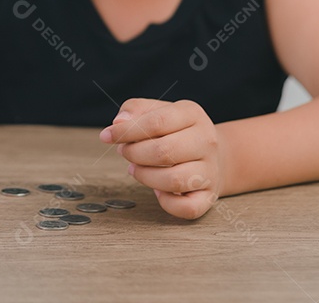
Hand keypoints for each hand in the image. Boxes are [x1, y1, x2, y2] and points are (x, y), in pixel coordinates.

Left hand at [99, 98, 224, 219]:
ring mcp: (210, 170)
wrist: (212, 153)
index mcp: (192, 114)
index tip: (107, 136)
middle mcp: (206, 141)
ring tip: (135, 169)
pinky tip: (157, 191)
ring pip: (174, 181)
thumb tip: (118, 123)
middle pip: (164, 152)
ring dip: (145, 177)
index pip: (157, 122)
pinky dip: (167, 203)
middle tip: (124, 152)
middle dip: (134, 154)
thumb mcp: (157, 110)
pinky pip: (188, 208)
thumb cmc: (175, 131)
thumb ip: (135, 110)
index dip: (127, 131)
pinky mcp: (209, 195)